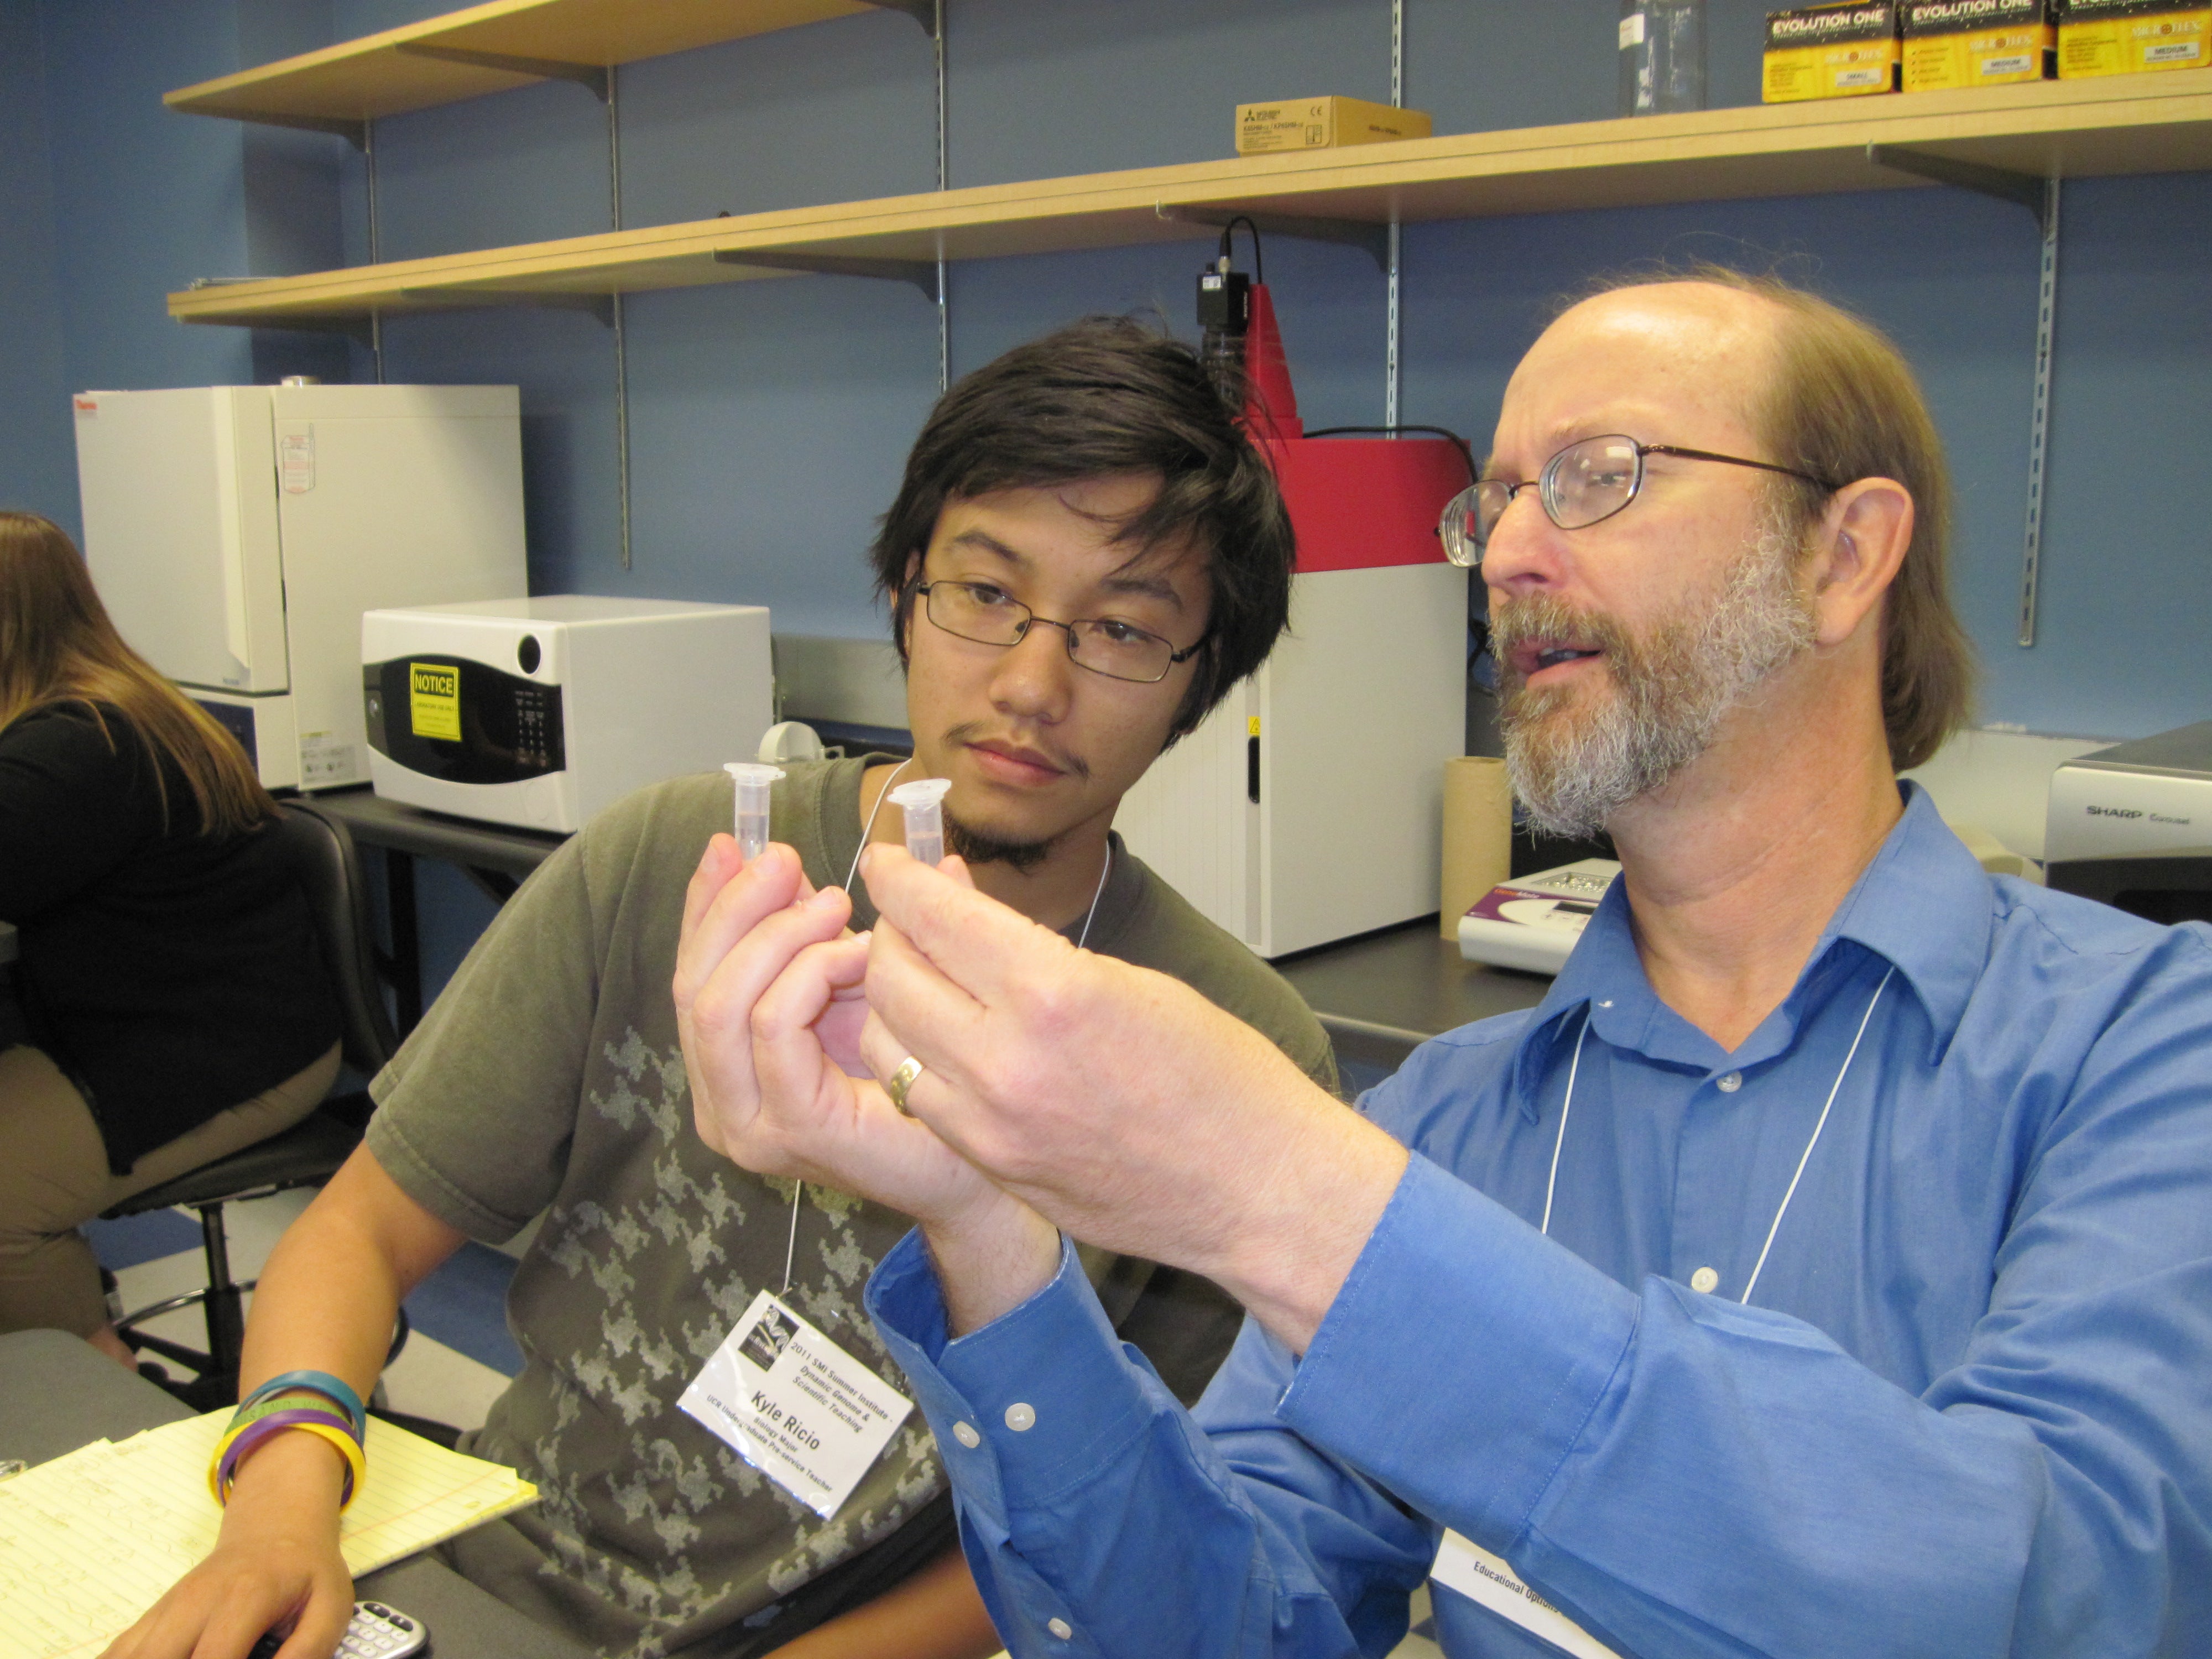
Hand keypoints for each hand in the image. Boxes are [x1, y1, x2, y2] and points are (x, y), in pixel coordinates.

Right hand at [102, 1432, 353, 1658]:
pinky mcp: (152, 1618)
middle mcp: (194, 1601)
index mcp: (244, 1597)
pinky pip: (117, 1652)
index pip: (212, 1658)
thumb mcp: (330, 1607)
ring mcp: (166, 1608)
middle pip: (155, 1657)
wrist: (277, 1526)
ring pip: (129, 1656)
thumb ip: (307, 1652)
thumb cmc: (306, 1571)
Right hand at [675, 837, 999, 1226]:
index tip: (733, 844)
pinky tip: (855, 955)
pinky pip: (772, 1025)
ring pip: (720, 1004)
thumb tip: (800, 856)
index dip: (705, 906)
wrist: (971, 1163)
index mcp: (727, 1068)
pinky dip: (807, 973)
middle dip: (735, 909)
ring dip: (776, 937)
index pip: (691, 974)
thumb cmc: (916, 1079)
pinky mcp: (790, 1128)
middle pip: (692, 984)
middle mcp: (720, 1102)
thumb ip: (823, 931)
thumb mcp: (856, 985)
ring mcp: (748, 1124)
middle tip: (785, 861)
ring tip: (835, 905)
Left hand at [858, 845, 1408, 1349]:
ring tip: (927, 982)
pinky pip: (918, 1101)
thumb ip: (1037, 950)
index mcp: (1054, 992)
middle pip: (891, 976)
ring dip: (893, 1002)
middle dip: (891, 935)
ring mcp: (990, 1125)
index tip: (890, 861)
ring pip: (886, 1044)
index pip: (933, 915)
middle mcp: (1006, 1060)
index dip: (900, 877)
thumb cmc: (1224, 1080)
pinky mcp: (991, 1167)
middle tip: (912, 920)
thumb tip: (967, 914)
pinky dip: (916, 1062)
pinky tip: (947, 1043)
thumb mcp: (1135, 981)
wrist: (1258, 1188)